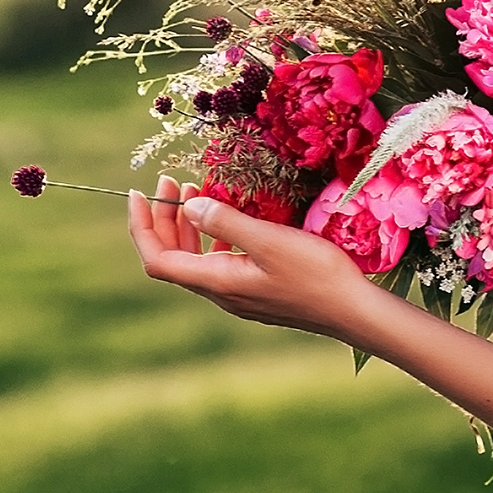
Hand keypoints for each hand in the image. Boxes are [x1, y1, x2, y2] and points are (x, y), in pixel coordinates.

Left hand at [128, 175, 377, 342]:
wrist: (352, 311)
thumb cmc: (315, 274)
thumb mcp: (269, 240)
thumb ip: (226, 222)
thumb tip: (189, 207)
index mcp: (216, 281)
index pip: (158, 259)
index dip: (142, 227)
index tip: (140, 193)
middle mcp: (221, 292)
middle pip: (172, 259)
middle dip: (164, 220)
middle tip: (173, 182)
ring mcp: (238, 295)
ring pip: (196, 261)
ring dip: (187, 227)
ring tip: (195, 193)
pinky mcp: (256, 291)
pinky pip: (219, 263)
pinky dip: (212, 237)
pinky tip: (229, 220)